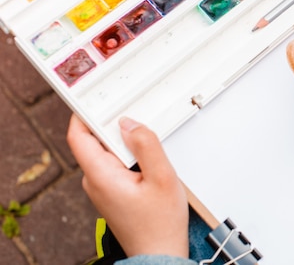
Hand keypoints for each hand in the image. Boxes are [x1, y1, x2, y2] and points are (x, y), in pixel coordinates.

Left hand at [67, 115, 188, 257]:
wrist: (160, 252)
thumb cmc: (160, 223)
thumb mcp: (163, 178)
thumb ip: (147, 146)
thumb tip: (131, 123)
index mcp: (101, 176)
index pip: (78, 136)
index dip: (82, 112)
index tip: (93, 95)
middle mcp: (95, 181)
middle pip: (94, 140)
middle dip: (112, 123)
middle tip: (132, 110)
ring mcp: (102, 188)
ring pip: (106, 151)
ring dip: (124, 140)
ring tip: (145, 135)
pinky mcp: (112, 191)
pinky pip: (114, 163)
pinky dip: (128, 153)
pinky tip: (147, 155)